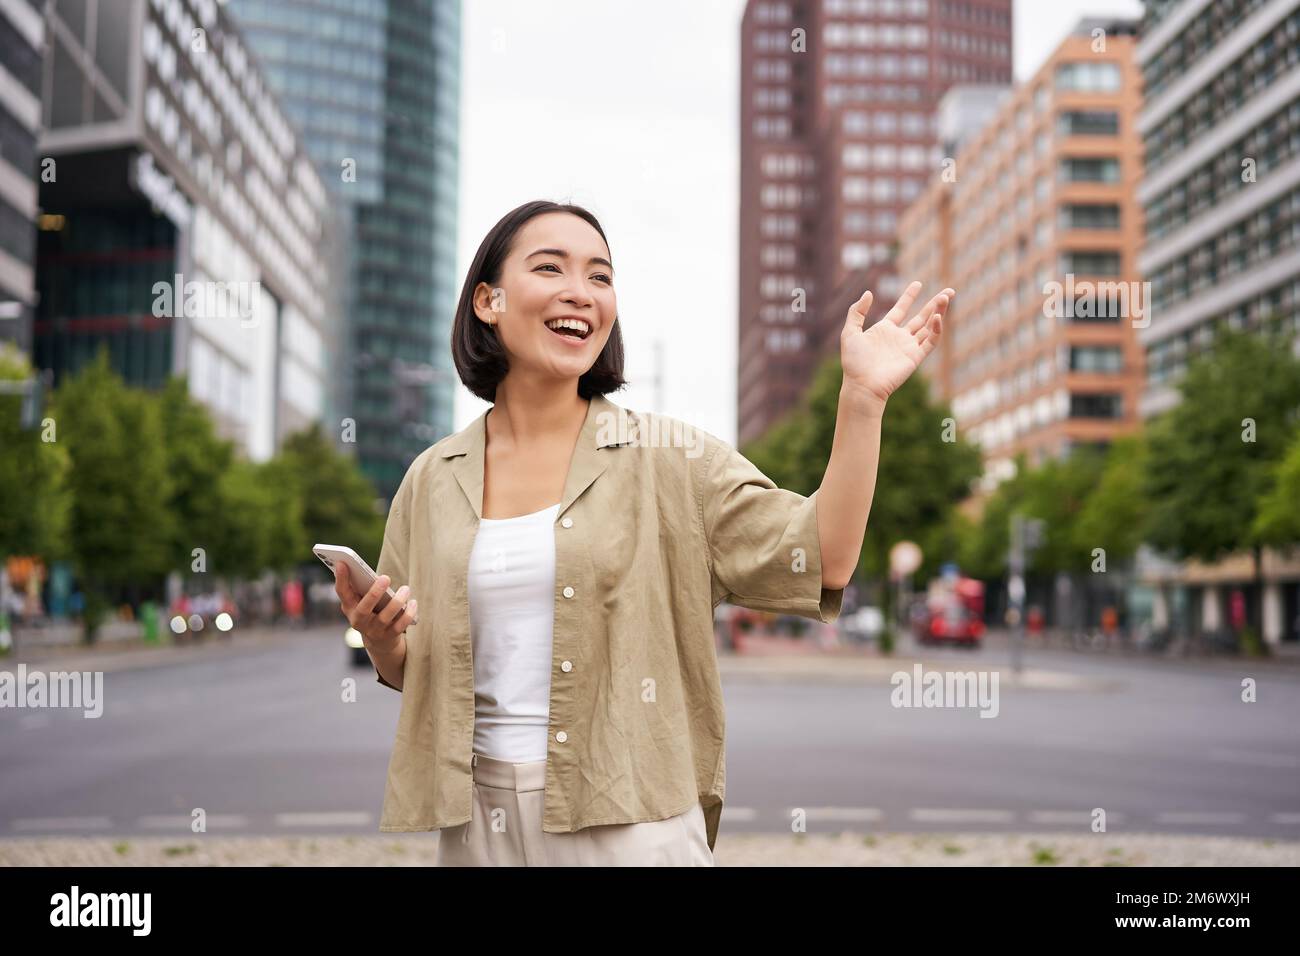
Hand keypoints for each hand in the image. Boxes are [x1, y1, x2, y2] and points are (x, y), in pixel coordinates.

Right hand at [333, 564, 416, 646]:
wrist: (379, 641)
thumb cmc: (371, 610)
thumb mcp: (362, 600)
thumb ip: (361, 587)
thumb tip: (360, 567)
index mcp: (349, 607)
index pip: (342, 592)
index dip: (341, 578)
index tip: (342, 562)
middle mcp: (358, 621)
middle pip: (364, 608)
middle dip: (374, 593)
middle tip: (385, 577)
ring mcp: (374, 630)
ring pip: (385, 617)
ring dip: (397, 602)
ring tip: (406, 589)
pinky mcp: (389, 636)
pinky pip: (400, 625)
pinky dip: (408, 613)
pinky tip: (413, 602)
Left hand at [840, 280, 952, 409]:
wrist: (862, 385)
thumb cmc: (854, 362)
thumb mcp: (850, 332)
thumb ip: (856, 312)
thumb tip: (868, 293)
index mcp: (884, 330)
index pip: (901, 309)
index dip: (909, 296)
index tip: (918, 283)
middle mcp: (899, 337)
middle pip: (921, 317)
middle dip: (935, 303)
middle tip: (948, 291)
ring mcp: (908, 347)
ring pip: (929, 326)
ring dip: (939, 312)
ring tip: (946, 297)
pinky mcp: (915, 357)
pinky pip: (930, 342)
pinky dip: (936, 329)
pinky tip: (937, 317)